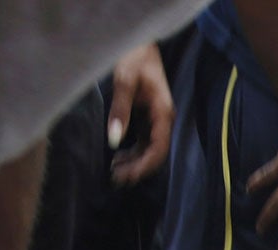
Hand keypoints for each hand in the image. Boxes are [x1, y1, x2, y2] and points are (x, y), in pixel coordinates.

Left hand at [107, 43, 173, 184]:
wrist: (139, 42)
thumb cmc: (134, 56)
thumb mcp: (124, 81)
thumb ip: (120, 110)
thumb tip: (114, 140)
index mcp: (163, 113)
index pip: (159, 149)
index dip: (144, 166)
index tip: (127, 175)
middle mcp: (163, 120)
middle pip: (155, 154)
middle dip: (137, 169)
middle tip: (116, 178)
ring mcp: (156, 120)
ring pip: (149, 150)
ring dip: (134, 163)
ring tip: (114, 171)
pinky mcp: (147, 118)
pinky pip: (143, 142)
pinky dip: (132, 152)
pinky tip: (118, 157)